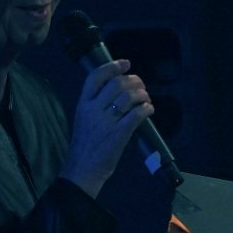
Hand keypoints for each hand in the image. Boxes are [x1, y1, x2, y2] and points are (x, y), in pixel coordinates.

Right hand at [60, 59, 153, 197]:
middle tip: (141, 86)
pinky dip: (146, 109)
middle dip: (134, 81)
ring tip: (145, 99)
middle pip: (117, 84)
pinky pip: (136, 115)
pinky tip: (149, 109)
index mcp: (83, 104)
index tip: (126, 63)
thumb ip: (96, 104)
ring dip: (142, 94)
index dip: (112, 66)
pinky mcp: (118, 134)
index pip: (95, 77)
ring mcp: (106, 122)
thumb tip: (119, 89)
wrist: (82, 169)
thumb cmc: (85, 144)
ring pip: (128, 97)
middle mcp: (93, 110)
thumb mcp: (84, 118)